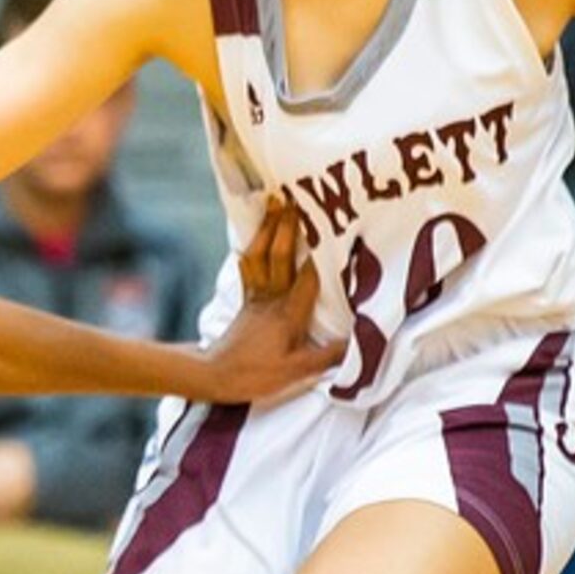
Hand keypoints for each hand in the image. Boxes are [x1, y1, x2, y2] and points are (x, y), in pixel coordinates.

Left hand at [192, 196, 345, 401]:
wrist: (216, 375)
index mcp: (289, 313)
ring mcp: (256, 296)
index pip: (309, 277)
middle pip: (279, 255)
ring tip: (273, 201)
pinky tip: (255, 235)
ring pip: (259, 255)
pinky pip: (248, 266)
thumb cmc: (257, 375)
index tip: (333, 228)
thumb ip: (327, 356)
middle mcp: (272, 298)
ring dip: (266, 227)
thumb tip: (357, 342)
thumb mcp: (297, 371)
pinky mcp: (245, 300)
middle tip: (295, 197)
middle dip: (287, 226)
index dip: (321, 252)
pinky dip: (252, 247)